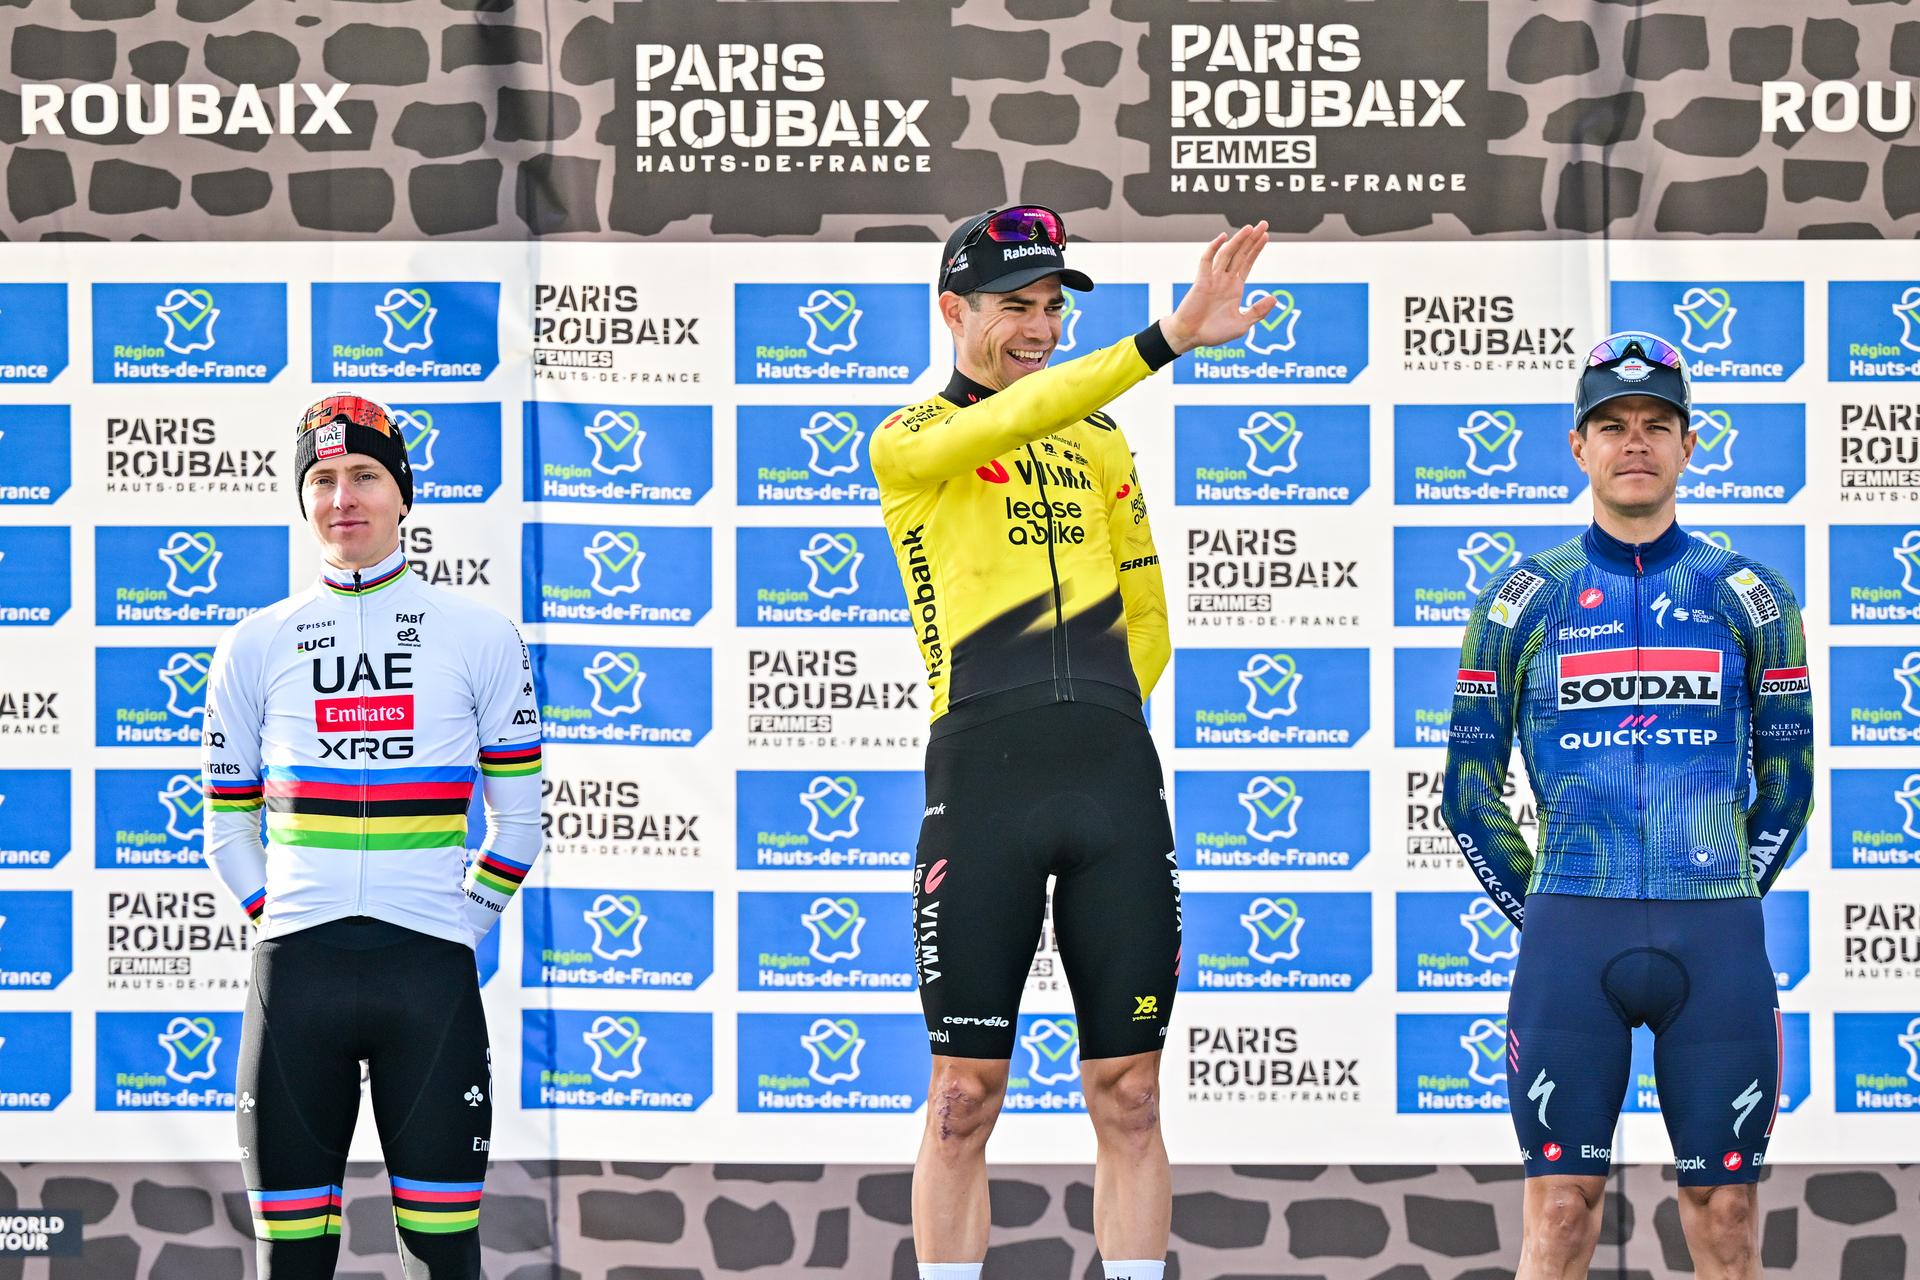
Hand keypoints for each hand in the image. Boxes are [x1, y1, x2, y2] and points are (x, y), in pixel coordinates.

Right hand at [1160, 221, 1273, 354]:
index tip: (1266, 236)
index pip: (1248, 262)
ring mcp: (1213, 278)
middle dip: (1251, 239)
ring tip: (1249, 228)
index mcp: (1235, 287)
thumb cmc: (1214, 332)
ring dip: (1238, 240)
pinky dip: (1214, 248)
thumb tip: (1274, 297)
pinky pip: (1207, 261)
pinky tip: (1223, 238)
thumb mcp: (1242, 324)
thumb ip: (1257, 311)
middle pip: (1240, 253)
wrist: (1191, 337)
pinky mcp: (1201, 281)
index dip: (1256, 249)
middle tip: (1263, 223)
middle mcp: (1225, 279)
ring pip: (1227, 254)